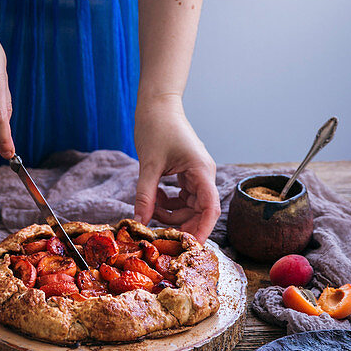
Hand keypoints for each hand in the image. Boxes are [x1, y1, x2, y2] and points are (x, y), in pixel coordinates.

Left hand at [133, 92, 219, 243]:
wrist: (157, 104)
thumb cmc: (156, 126)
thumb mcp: (148, 164)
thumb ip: (146, 195)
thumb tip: (140, 222)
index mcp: (201, 171)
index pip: (210, 208)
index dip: (202, 229)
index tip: (188, 246)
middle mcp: (203, 174)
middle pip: (200, 211)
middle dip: (182, 224)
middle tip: (160, 234)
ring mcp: (196, 173)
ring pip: (189, 205)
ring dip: (171, 212)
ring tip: (150, 207)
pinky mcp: (186, 172)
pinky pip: (182, 196)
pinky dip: (167, 201)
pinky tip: (153, 197)